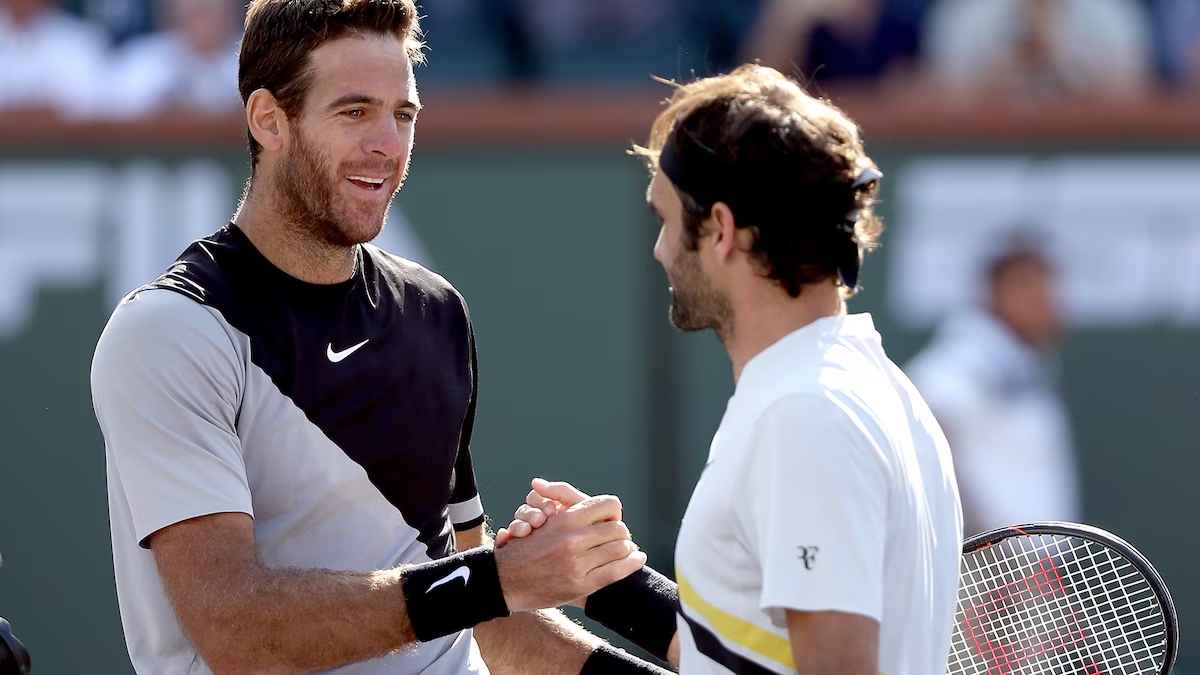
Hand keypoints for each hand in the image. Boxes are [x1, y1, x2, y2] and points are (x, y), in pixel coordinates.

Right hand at [493, 486, 644, 611]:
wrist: (505, 581)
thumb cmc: (524, 548)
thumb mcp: (542, 520)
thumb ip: (565, 505)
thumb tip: (588, 501)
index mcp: (565, 519)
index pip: (608, 505)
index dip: (613, 511)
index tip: (611, 519)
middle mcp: (574, 539)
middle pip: (618, 528)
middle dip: (621, 532)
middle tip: (622, 536)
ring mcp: (578, 564)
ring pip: (621, 549)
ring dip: (628, 548)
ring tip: (629, 549)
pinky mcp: (582, 585)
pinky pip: (616, 571)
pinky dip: (632, 564)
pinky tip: (638, 559)